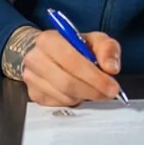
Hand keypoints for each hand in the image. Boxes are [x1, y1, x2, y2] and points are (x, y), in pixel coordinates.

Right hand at [0, 25, 124, 105]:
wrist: (48, 53)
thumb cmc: (73, 46)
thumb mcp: (94, 40)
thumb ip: (107, 49)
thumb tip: (111, 68)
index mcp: (49, 40)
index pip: (72, 61)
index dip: (94, 77)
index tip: (112, 86)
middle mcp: (35, 59)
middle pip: (67, 82)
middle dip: (92, 90)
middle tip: (109, 93)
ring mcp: (31, 78)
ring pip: (64, 96)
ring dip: (84, 96)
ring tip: (93, 89)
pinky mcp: (34, 94)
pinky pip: (59, 104)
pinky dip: (74, 101)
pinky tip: (79, 92)